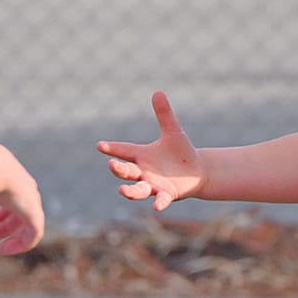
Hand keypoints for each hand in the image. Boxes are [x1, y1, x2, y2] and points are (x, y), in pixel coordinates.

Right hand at [0, 167, 43, 255]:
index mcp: (10, 178)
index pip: (13, 197)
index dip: (3, 212)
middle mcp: (24, 188)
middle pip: (20, 210)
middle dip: (5, 224)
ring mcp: (31, 200)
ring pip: (29, 223)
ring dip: (12, 235)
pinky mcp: (34, 214)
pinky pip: (34, 234)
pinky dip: (22, 244)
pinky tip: (4, 250)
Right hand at [97, 91, 202, 210]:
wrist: (197, 171)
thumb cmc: (180, 152)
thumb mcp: (173, 132)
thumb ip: (164, 115)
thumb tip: (158, 91)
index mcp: (141, 155)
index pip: (123, 150)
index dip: (111, 148)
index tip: (100, 145)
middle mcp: (143, 171)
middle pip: (126, 171)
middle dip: (119, 169)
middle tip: (112, 165)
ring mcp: (153, 185)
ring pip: (137, 189)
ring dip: (130, 191)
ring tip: (122, 190)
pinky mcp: (167, 194)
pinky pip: (160, 199)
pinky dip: (159, 202)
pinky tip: (158, 206)